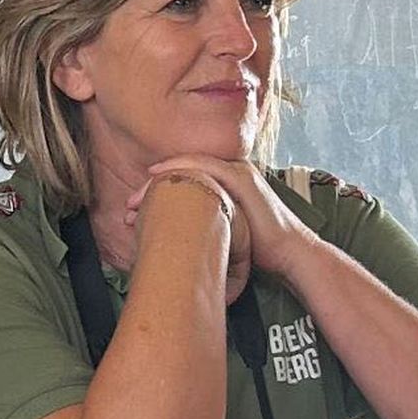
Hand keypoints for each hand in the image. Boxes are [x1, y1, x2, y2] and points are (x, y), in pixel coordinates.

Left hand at [138, 155, 303, 276]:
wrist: (288, 253)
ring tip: (136, 198)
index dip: (157, 193)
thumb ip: (205, 231)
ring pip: (189, 166)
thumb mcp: (225, 236)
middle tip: (128, 206)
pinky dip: (180, 166)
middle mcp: (231, 174)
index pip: (185, 182)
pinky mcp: (242, 178)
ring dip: (159, 180)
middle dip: (152, 188)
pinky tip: (158, 174)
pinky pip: (205, 165)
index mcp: (226, 186)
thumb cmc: (259, 250)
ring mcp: (238, 173)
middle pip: (182, 172)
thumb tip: (177, 247)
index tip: (134, 211)